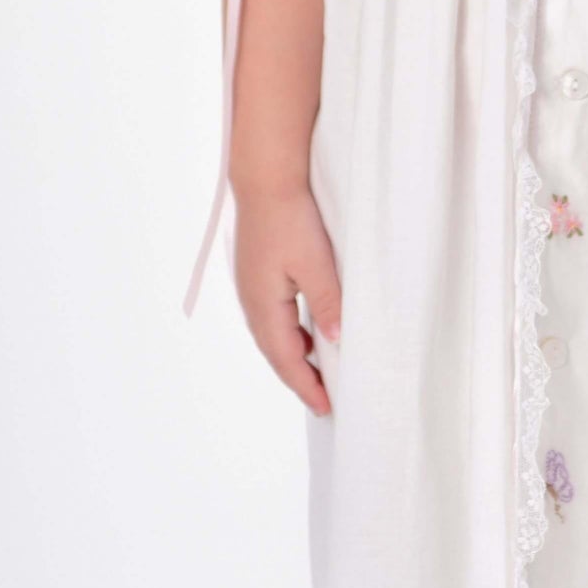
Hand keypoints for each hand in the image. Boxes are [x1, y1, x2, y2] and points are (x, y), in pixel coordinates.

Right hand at [232, 181, 342, 416]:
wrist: (266, 180)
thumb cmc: (291, 219)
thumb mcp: (315, 263)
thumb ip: (326, 302)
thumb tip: (335, 341)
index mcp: (264, 307)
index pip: (287, 360)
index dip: (306, 386)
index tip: (327, 407)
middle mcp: (253, 304)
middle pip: (277, 353)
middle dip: (299, 378)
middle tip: (324, 400)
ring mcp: (253, 289)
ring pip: (275, 336)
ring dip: (295, 356)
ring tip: (320, 373)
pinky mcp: (258, 275)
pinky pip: (275, 317)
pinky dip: (292, 333)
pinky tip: (309, 332)